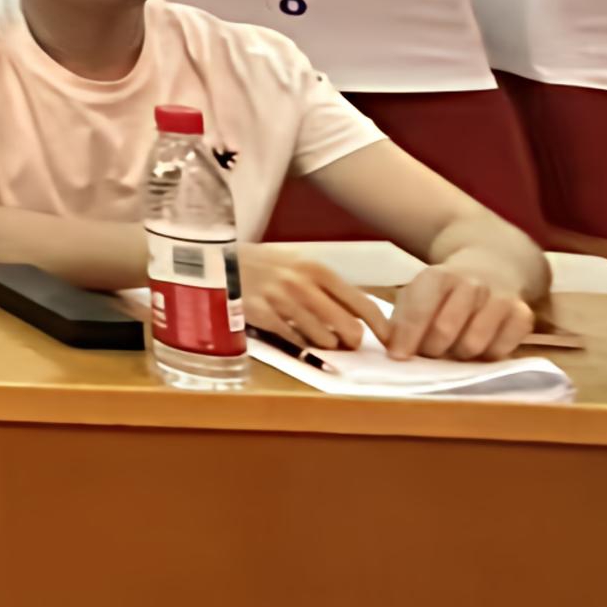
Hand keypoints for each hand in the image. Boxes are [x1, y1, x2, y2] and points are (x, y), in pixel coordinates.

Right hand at [242, 248, 388, 350]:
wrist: (216, 260)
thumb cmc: (262, 264)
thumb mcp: (298, 265)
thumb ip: (326, 287)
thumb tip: (358, 314)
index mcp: (318, 270)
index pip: (362, 303)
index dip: (381, 326)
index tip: (389, 341)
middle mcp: (303, 284)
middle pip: (348, 326)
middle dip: (352, 342)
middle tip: (346, 345)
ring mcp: (281, 300)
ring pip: (323, 339)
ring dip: (326, 347)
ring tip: (318, 342)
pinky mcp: (260, 314)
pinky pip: (293, 341)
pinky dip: (300, 346)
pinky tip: (295, 339)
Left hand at [380, 255, 537, 362]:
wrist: (492, 269)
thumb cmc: (445, 293)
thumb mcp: (417, 296)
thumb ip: (401, 321)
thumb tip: (395, 350)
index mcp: (439, 276)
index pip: (419, 310)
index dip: (407, 337)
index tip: (398, 356)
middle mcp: (471, 284)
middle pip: (445, 330)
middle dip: (432, 349)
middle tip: (430, 352)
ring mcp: (500, 299)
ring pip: (473, 344)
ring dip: (459, 354)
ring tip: (454, 347)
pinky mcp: (523, 316)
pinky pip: (501, 351)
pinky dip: (486, 356)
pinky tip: (480, 345)